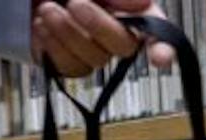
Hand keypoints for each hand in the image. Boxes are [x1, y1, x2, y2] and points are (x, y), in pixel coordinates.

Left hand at [31, 0, 174, 77]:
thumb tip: (141, 4)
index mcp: (129, 5)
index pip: (157, 27)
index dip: (163, 45)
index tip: (160, 58)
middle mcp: (115, 29)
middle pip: (124, 45)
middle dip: (98, 25)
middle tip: (75, 3)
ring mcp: (93, 48)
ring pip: (95, 58)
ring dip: (69, 32)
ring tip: (48, 8)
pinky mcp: (69, 62)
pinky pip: (70, 67)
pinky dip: (54, 47)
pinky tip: (42, 26)